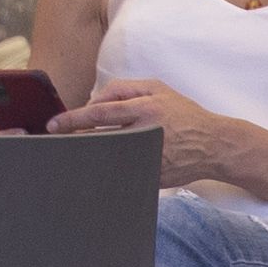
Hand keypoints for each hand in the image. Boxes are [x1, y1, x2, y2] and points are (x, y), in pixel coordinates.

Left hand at [52, 77, 258, 186]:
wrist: (214, 145)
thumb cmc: (183, 114)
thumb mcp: (158, 89)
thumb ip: (124, 89)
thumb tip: (93, 100)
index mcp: (146, 109)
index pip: (101, 113)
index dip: (73, 119)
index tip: (53, 125)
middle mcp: (146, 134)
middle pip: (99, 138)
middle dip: (74, 140)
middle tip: (55, 141)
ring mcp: (148, 158)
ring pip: (106, 158)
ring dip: (87, 156)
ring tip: (72, 153)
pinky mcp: (151, 177)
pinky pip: (121, 173)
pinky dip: (105, 169)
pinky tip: (95, 167)